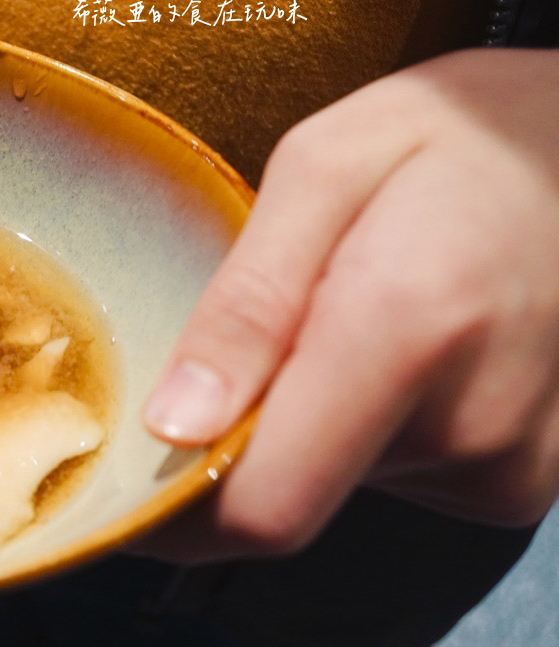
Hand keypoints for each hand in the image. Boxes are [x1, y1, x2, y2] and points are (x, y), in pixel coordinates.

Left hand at [140, 48, 558, 562]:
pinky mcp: (520, 482)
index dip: (176, 511)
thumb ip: (248, 302)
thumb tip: (174, 427)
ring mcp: (510, 465)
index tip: (127, 471)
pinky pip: (395, 475)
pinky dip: (367, 423)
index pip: (263, 505)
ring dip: (310, 416)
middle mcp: (471, 425)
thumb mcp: (325, 168)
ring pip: (339, 483)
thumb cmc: (459, 135)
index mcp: (407, 327)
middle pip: (288, 493)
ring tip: (350, 316)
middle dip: (242, 430)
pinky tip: (401, 347)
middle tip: (260, 332)